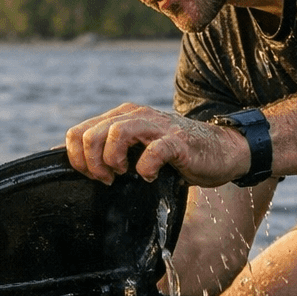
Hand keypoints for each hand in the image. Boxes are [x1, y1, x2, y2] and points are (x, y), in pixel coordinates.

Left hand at [65, 103, 251, 185]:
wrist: (220, 150)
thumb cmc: (175, 155)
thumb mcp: (137, 149)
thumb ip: (111, 150)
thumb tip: (76, 165)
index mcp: (121, 117)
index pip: (78, 132)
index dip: (76, 158)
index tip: (91, 176)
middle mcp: (136, 116)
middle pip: (91, 134)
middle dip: (91, 163)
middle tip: (107, 179)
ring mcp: (157, 127)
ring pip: (116, 133)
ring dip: (112, 160)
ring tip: (121, 175)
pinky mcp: (177, 141)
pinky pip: (153, 151)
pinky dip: (146, 168)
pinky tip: (150, 176)